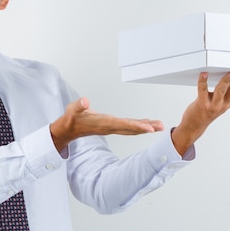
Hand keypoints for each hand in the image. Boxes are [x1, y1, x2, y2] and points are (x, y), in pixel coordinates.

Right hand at [49, 97, 163, 151]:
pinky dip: (139, 126)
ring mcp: (112, 128)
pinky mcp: (112, 127)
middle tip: (161, 126)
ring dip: (146, 128)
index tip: (149, 129)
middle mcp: (110, 127)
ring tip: (159, 125)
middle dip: (146, 128)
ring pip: (132, 129)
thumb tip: (85, 100)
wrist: (68, 130)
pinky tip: (147, 124)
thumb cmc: (71, 119)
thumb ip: (79, 105)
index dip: (136, 126)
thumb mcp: (72, 110)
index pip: (122, 125)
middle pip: (131, 129)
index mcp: (103, 123)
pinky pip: (129, 127)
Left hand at [171, 71, 229, 154]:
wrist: (194, 126)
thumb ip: (228, 90)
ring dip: (226, 82)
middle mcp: (224, 104)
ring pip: (221, 91)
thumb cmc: (207, 110)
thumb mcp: (222, 102)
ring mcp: (213, 105)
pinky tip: (204, 74)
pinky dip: (203, 81)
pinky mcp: (201, 104)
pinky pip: (202, 91)